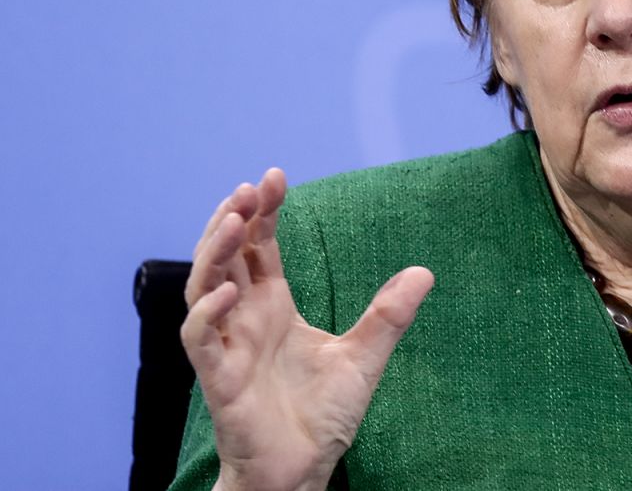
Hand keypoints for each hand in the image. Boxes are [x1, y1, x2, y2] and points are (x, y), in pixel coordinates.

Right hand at [181, 169, 433, 490]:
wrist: (303, 470)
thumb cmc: (321, 417)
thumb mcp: (364, 357)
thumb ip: (389, 315)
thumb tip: (424, 272)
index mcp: (273, 308)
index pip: (259, 248)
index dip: (263, 212)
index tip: (277, 177)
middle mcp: (245, 321)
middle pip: (225, 256)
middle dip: (232, 219)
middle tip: (250, 188)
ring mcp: (227, 348)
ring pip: (203, 288)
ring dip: (213, 252)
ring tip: (234, 221)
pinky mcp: (219, 380)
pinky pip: (199, 341)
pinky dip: (207, 314)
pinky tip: (229, 292)